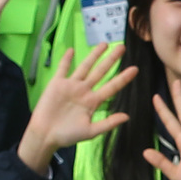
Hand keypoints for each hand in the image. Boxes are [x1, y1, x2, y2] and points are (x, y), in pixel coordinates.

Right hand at [18, 41, 135, 173]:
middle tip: (122, 47)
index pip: (111, 87)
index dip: (123, 78)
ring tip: (104, 44)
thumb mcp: (91, 132)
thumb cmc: (67, 135)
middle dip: (111, 60)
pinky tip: (71, 50)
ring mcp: (71, 86)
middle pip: (100, 72)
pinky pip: (63, 69)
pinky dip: (66, 60)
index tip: (135, 69)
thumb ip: (108, 123)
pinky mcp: (57, 84)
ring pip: (85, 67)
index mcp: (93, 102)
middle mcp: (84, 91)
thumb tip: (127, 117)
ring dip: (94, 55)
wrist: (45, 135)